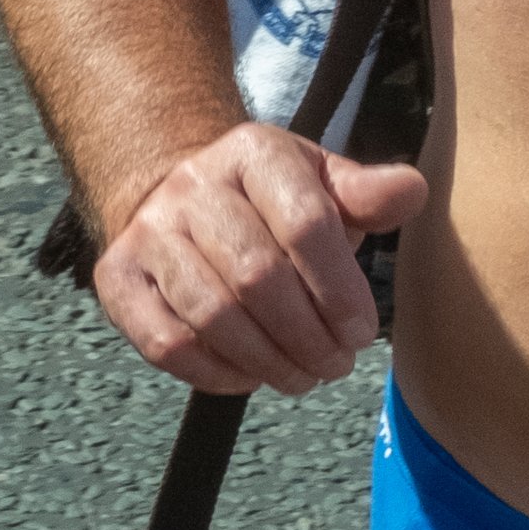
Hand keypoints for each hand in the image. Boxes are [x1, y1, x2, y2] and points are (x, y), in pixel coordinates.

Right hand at [95, 124, 428, 395]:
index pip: (305, 223)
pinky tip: (250, 377)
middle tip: (336, 364)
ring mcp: (148, 232)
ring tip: (303, 376)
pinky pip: (166, 342)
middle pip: (257, 276)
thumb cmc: (273, 201)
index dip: (339, 288)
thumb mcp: (323, 183)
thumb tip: (411, 191)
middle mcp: (192, 186)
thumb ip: (367, 194)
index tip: (363, 331)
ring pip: (212, 315)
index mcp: (254, 152)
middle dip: (307, 335)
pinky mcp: (117, 279)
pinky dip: (215, 372)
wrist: (184, 198)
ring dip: (268, 361)